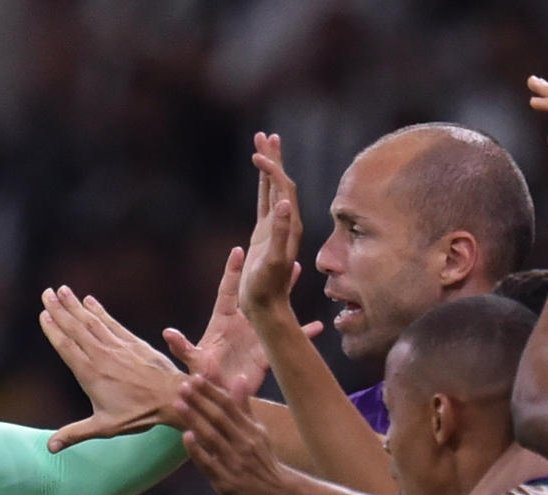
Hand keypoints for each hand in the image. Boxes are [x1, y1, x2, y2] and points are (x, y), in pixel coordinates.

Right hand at [41, 286, 183, 451]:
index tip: (43, 314)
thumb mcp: (103, 427)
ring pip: (92, 321)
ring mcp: (118, 347)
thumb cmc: (138, 415)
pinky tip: (91, 300)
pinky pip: (112, 323)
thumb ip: (74, 434)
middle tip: (46, 293)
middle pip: (76, 328)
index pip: (66, 346)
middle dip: (60, 309)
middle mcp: (102, 356)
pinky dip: (100, 310)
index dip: (53, 329)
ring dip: (76, 305)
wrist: (173, 398)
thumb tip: (50, 448)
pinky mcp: (133, 343)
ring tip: (63, 290)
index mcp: (90, 374)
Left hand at [161, 244, 323, 390]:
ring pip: (274, 308)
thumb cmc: (202, 378)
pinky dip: (302, 333)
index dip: (233, 271)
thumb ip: (183, 347)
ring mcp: (256, 336)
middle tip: (276, 250)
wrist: (218, 398)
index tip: (239, 250)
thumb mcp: (194, 362)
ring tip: (298, 269)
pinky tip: (318, 327)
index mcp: (222, 321)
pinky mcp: (267, 352)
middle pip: (256, 292)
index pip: (228, 290)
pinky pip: (286, 339)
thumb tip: (168, 332)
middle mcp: (242, 324)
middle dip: (265, 272)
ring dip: (286, 291)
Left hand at [173, 372, 290, 494]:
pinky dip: (197, 450)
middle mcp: (244, 444)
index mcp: (251, 430)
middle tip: (182, 386)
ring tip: (179, 404)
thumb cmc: (263, 460)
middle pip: (219, 418)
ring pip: (212, 438)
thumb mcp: (258, 432)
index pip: (229, 406)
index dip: (212, 391)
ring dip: (195, 420)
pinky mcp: (226, 481)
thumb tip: (240, 378)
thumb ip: (245, 407)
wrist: (278, 494)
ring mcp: (234, 463)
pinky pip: (209, 464)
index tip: (196, 378)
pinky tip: (186, 436)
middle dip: (200, 401)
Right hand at [239, 132, 305, 319]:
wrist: (267, 307)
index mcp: (290, 225)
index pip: (283, 189)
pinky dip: (263, 184)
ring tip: (262, 144)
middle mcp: (286, 222)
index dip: (272, 171)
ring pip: (273, 189)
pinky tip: (259, 173)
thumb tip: (283, 203)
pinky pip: (264, 201)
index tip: (257, 156)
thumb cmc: (268, 288)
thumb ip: (279, 232)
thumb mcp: (273, 261)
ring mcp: (275, 226)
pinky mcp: (264, 233)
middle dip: (273, 158)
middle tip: (264, 135)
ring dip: (269, 166)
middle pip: (281, 182)